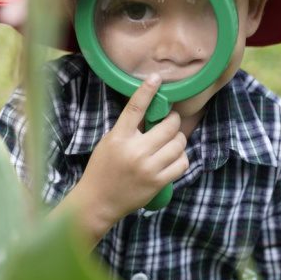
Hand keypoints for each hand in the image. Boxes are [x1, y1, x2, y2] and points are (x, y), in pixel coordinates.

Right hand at [69, 74, 188, 232]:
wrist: (98, 201)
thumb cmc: (102, 168)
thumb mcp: (109, 142)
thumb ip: (128, 128)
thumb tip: (151, 111)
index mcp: (119, 137)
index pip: (135, 108)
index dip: (147, 91)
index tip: (157, 79)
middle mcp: (135, 151)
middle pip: (168, 126)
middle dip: (173, 121)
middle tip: (170, 121)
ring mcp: (148, 167)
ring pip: (178, 144)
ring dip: (178, 139)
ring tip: (171, 141)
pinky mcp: (158, 182)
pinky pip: (182, 163)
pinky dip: (181, 157)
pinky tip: (174, 157)